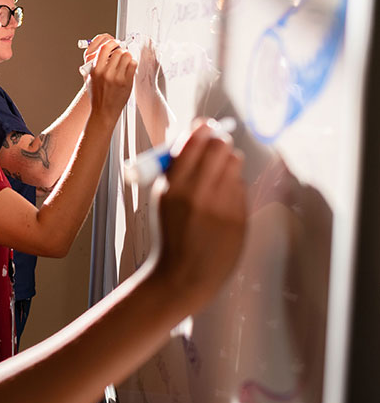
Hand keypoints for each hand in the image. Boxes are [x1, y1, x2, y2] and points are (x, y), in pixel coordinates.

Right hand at [85, 34, 136, 120]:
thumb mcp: (91, 79)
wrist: (103, 111)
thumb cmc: (97, 95)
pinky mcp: (126, 82)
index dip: (111, 44)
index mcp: (96, 70)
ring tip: (125, 62)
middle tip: (122, 54)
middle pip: (118, 52)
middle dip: (121, 52)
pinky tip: (129, 68)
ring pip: (127, 56)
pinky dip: (132, 64)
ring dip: (127, 57)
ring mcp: (117, 78)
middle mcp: (106, 73)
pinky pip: (133, 65)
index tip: (115, 44)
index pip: (104, 49)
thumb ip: (96, 65)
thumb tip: (105, 51)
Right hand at [153, 119, 246, 309]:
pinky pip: (241, 187)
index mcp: (173, 187)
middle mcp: (198, 193)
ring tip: (217, 178)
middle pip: (219, 147)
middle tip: (216, 146)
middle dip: (218, 143)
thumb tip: (195, 137)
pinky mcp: (239, 216)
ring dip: (227, 164)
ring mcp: (222, 205)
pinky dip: (233, 188)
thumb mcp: (162, 199)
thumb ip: (176, 170)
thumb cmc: (171, 235)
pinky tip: (222, 203)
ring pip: (234, 163)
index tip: (205, 127)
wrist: (183, 275)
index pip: (195, 142)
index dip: (202, 130)